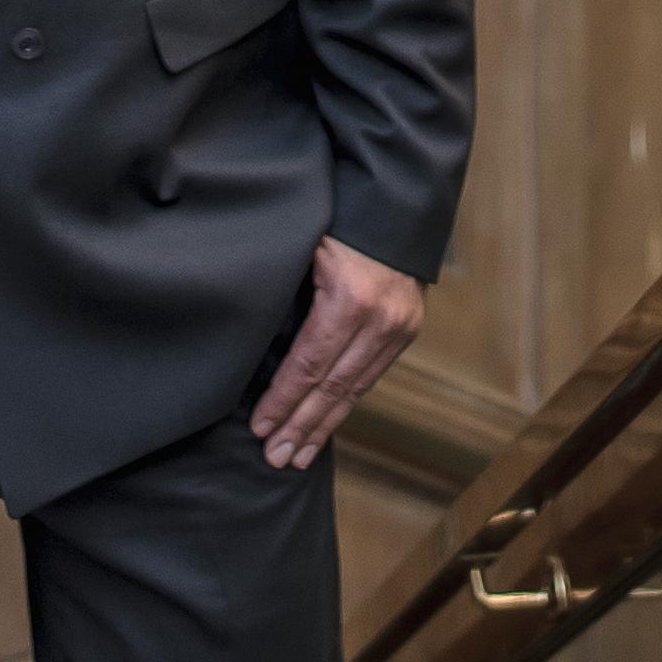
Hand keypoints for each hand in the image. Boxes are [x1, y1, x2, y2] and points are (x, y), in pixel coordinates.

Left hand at [251, 238, 422, 473]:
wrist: (397, 202)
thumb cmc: (338, 218)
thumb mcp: (304, 248)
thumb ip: (287, 295)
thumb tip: (253, 346)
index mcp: (349, 297)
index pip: (309, 364)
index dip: (283, 400)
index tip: (259, 428)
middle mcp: (380, 319)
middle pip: (333, 386)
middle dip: (301, 425)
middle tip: (274, 459)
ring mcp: (400, 326)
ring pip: (356, 389)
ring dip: (323, 425)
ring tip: (297, 456)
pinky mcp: (408, 329)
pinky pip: (372, 376)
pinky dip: (347, 404)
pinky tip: (326, 424)